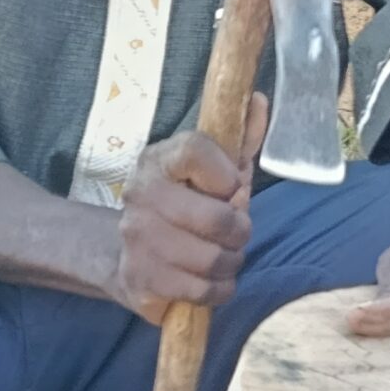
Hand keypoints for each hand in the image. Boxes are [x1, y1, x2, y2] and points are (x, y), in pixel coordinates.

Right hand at [110, 93, 269, 323]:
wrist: (130, 258)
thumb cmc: (185, 209)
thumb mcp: (215, 172)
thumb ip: (239, 140)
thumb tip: (259, 100)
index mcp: (158, 160)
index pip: (195, 149)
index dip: (226, 173)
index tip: (232, 187)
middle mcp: (140, 195)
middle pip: (215, 217)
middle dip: (240, 231)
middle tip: (235, 234)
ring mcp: (136, 240)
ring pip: (212, 259)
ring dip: (230, 263)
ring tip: (223, 258)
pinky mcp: (140, 281)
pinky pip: (202, 290)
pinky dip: (218, 289)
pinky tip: (211, 280)